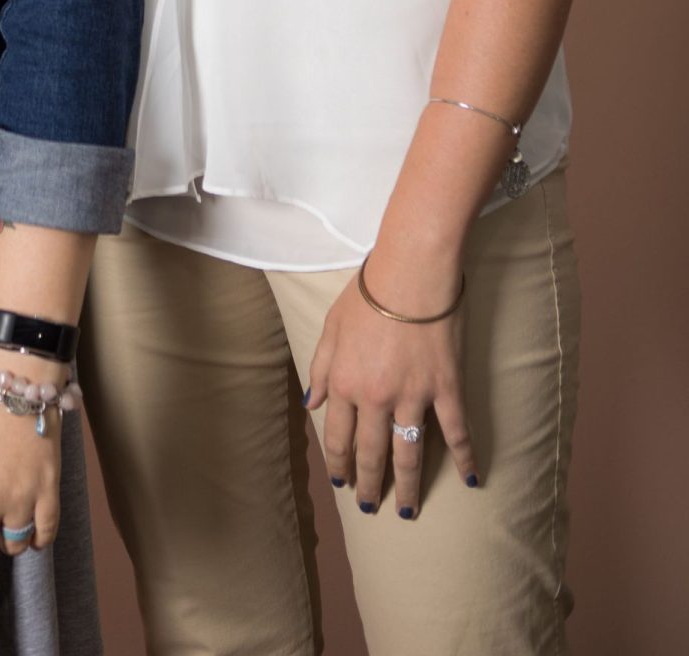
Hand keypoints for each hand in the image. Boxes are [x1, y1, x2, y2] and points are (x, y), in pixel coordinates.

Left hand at [306, 264, 477, 518]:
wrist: (411, 271)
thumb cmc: (368, 293)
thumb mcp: (330, 326)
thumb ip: (319, 367)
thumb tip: (311, 402)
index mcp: (344, 382)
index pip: (338, 436)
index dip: (339, 463)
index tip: (342, 483)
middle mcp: (375, 396)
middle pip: (372, 453)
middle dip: (370, 485)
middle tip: (371, 508)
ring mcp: (413, 395)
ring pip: (409, 453)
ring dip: (408, 486)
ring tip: (408, 511)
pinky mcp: (446, 387)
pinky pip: (456, 431)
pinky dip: (465, 457)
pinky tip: (471, 479)